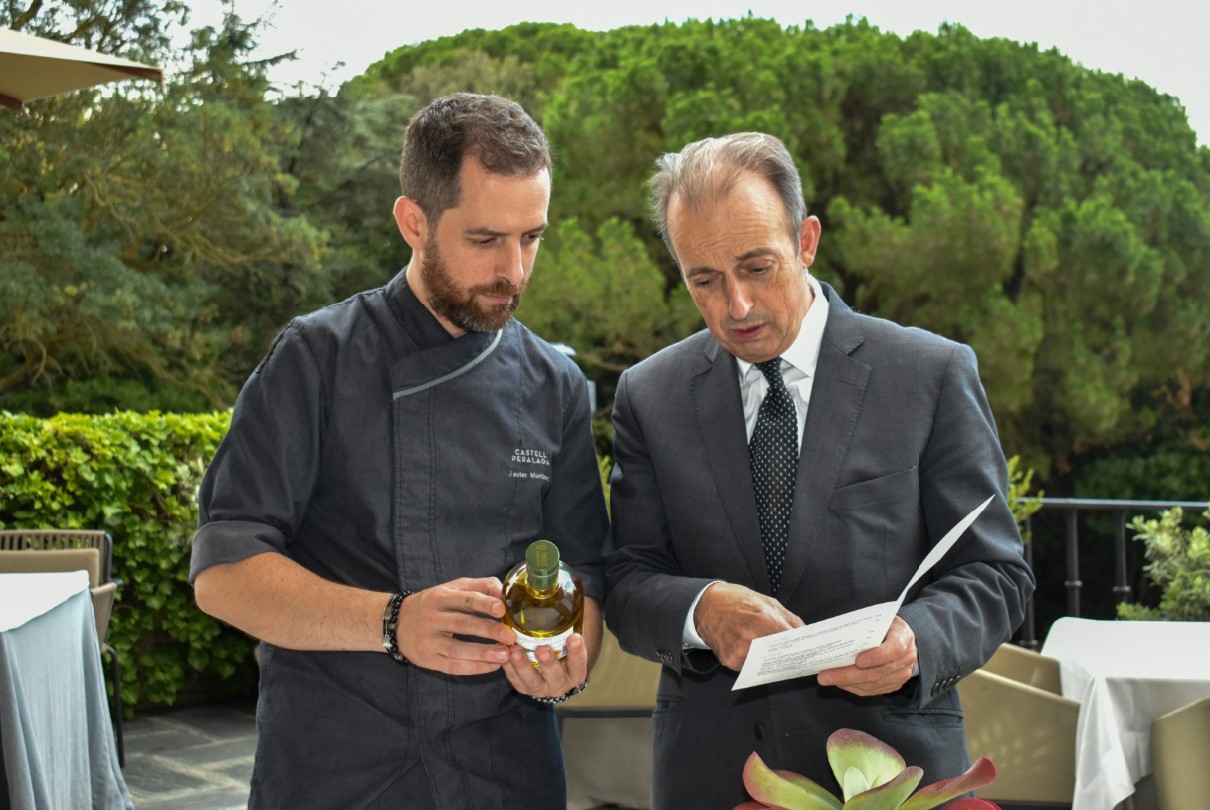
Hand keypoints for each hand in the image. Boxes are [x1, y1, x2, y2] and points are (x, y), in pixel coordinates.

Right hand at [396, 577, 515, 675]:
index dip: (484, 603)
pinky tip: (492, 667)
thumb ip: (479, 587)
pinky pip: (452, 666)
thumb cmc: (434, 603)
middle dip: (489, 630)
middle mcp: (432, 618)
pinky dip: (473, 668)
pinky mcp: (428, 659)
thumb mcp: (452, 588)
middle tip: (510, 636)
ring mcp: (428, 641)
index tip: (502, 609)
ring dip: (482, 653)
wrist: (397, 622)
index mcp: (440, 597)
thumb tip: (504, 593)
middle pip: (463, 624)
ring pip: (457, 649)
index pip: (464, 599)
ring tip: (504, 655)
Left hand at [502, 632, 588, 699]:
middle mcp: (560, 683)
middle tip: (542, 649)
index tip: (574, 636)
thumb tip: (561, 592)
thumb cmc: (561, 650)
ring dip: (523, 665)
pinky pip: (515, 679)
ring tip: (515, 650)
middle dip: (548, 662)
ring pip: (532, 681)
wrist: (551, 672)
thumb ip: (568, 624)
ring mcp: (541, 688)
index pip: (579, 663)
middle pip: (555, 676)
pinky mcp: (524, 688)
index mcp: (575, 672)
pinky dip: (508, 666)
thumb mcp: (568, 641)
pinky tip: (503, 652)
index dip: (577, 651)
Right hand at [694, 582, 802, 670]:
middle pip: (779, 655)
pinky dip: (753, 661)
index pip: (789, 641)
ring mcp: (739, 651)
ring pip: (765, 664)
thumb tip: (804, 633)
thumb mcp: (766, 601)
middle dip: (786, 654)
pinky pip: (749, 666)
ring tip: (769, 650)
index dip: (798, 646)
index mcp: (763, 619)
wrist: (706, 605)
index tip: (804, 650)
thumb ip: (788, 618)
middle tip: (790, 653)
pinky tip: (750, 649)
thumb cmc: (736, 600)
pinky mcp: (730, 660)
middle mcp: (751, 637)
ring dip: (770, 660)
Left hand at [818, 615, 916, 695]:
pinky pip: (872, 690)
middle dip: (848, 675)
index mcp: (903, 638)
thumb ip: (867, 627)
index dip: (876, 657)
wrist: (905, 639)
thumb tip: (840, 635)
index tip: (858, 661)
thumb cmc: (888, 626)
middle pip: (876, 672)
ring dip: (847, 683)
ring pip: (872, 684)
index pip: (893, 650)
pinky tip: (839, 682)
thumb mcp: (881, 619)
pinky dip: (854, 687)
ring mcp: (900, 675)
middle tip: (825, 676)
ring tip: (827, 678)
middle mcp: (905, 660)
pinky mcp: (894, 685)